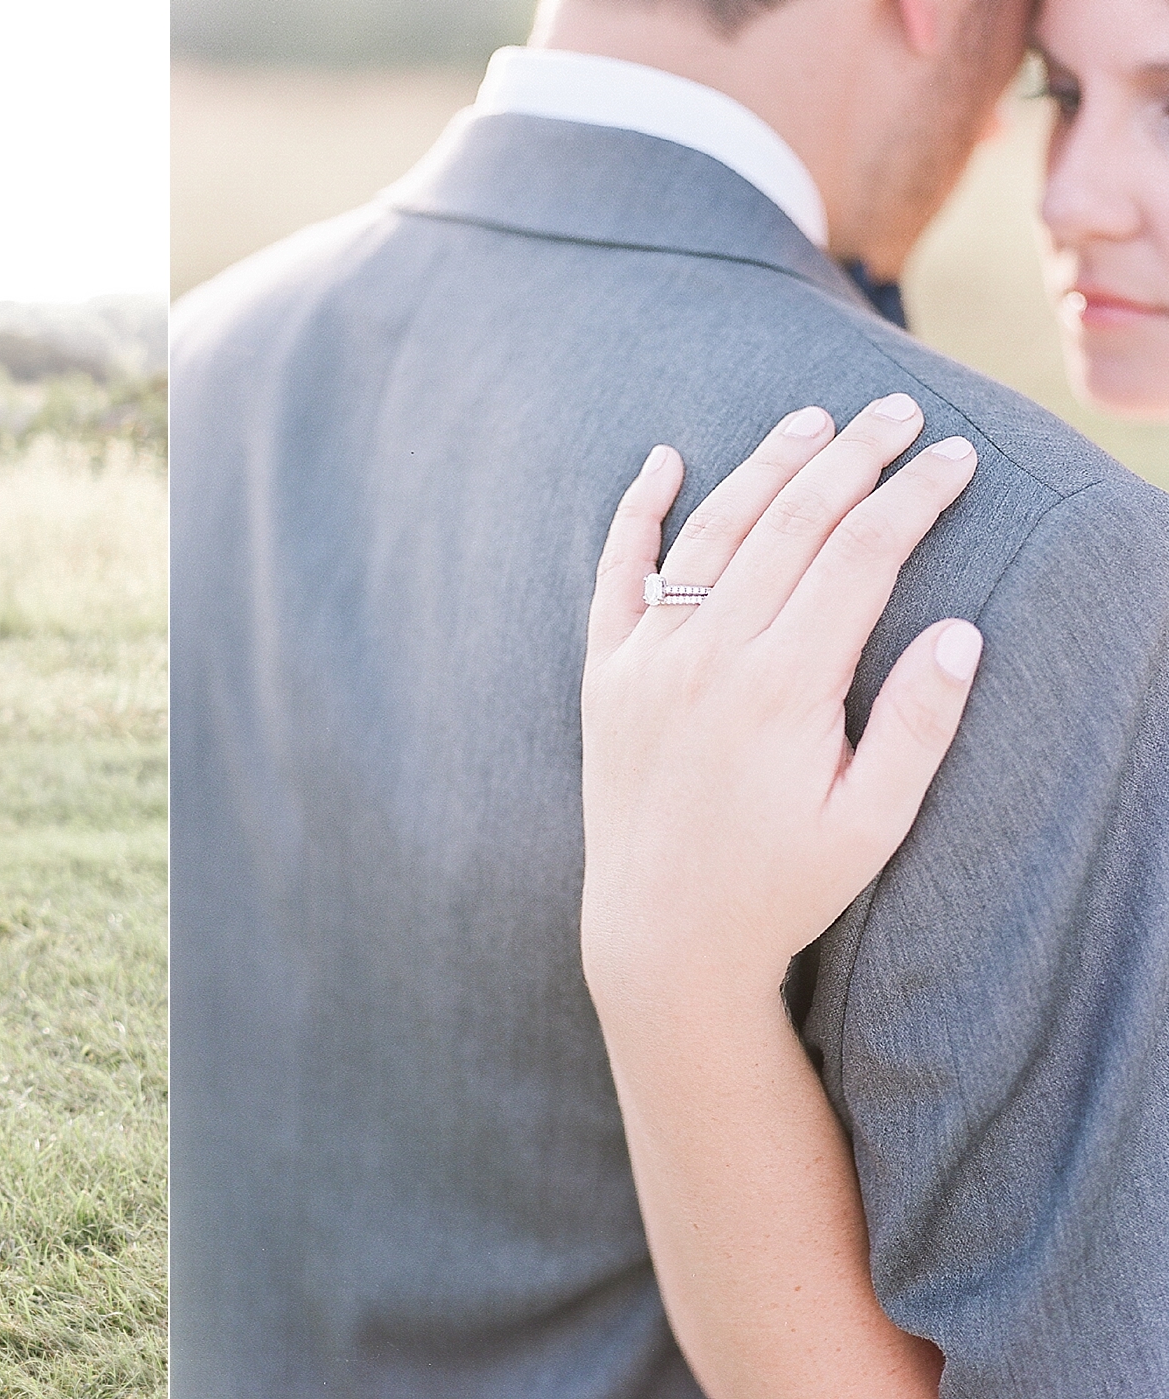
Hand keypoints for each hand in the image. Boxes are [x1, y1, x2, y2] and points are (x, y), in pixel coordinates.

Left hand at [580, 395, 984, 1009]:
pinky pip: (615, 575)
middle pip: (790, 524)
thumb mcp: (870, 824)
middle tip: (902, 413)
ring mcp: (648, 661)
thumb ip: (917, 727)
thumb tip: (963, 630)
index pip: (861, 556)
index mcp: (783, 688)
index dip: (915, 498)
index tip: (958, 458)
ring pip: (710, 533)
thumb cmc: (779, 887)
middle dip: (854, 458)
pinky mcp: (605, 676)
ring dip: (764, 468)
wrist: (661, 938)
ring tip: (814, 422)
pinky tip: (661, 461)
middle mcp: (708, 659)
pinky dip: (636, 513)